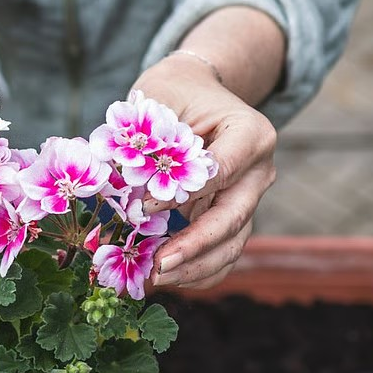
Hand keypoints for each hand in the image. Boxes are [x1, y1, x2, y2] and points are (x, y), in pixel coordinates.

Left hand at [134, 53, 277, 289]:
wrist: (197, 92)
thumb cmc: (175, 92)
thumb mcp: (158, 100)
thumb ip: (144, 140)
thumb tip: (113, 185)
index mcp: (250, 134)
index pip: (219, 172)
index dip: (181, 195)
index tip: (142, 209)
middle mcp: (259, 170)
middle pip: (232, 218)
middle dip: (194, 247)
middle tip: (157, 268)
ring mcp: (249, 197)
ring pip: (232, 244)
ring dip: (194, 268)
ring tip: (154, 280)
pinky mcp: (235, 217)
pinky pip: (223, 253)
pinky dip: (198, 271)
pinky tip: (166, 278)